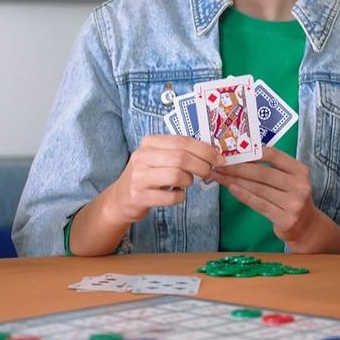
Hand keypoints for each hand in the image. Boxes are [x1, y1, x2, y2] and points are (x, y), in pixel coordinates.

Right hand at [105, 135, 222, 224]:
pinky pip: (170, 197)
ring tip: (187, 183)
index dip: (205, 150)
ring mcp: (139, 177)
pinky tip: (177, 195)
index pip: (182, 141)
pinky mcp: (139, 197)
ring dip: (189, 181)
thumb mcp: (159, 157)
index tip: (219, 159)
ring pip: (176, 175)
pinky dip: (179, 197)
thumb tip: (213, 152)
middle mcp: (142, 157)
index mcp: (149, 142)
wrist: (121, 198)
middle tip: (209, 172)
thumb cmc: (148, 175)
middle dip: (202, 166)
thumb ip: (180, 151)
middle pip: (181, 158)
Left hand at [212, 147, 329, 250]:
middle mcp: (299, 185)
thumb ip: (273, 170)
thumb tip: (241, 158)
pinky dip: (243, 195)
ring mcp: (293, 203)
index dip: (252, 152)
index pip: (273, 155)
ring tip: (219, 176)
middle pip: (262, 172)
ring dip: (235, 181)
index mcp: (300, 170)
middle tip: (218, 165)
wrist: (307, 227)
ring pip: (258, 188)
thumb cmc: (292, 199)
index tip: (232, 152)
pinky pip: (259, 204)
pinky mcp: (285, 219)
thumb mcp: (290, 181)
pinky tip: (231, 189)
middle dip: (237, 167)